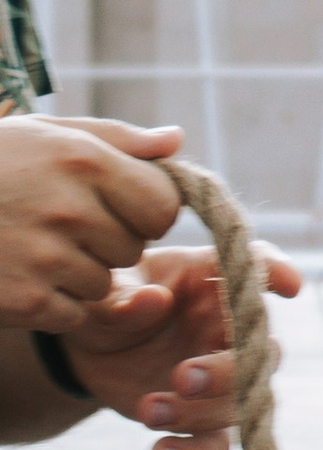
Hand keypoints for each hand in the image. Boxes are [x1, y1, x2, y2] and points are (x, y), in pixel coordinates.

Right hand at [0, 117, 187, 328]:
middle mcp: (70, 208)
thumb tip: (177, 142)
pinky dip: (52, 305)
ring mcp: (46, 258)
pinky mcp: (23, 301)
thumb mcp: (46, 134)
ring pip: (104, 283)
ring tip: (31, 246)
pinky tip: (18, 274)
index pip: (164, 204)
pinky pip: (73, 314)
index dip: (146, 210)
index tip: (118, 206)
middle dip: (107, 241)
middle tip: (59, 225)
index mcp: (84, 160)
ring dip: (78, 274)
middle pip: (134, 248)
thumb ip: (117, 140)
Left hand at [56, 242, 305, 449]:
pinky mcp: (204, 418)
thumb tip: (154, 301)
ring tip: (148, 410)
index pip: (255, 267)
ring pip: (242, 402)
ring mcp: (222, 376)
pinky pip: (217, 445)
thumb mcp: (102, 294)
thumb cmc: (110, 303)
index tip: (290, 286)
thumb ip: (123, 297)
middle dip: (229, 370)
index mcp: (210, 280)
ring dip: (199, 413)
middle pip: (261, 350)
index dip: (277, 274)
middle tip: (183, 378)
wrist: (92, 349)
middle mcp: (228, 328)